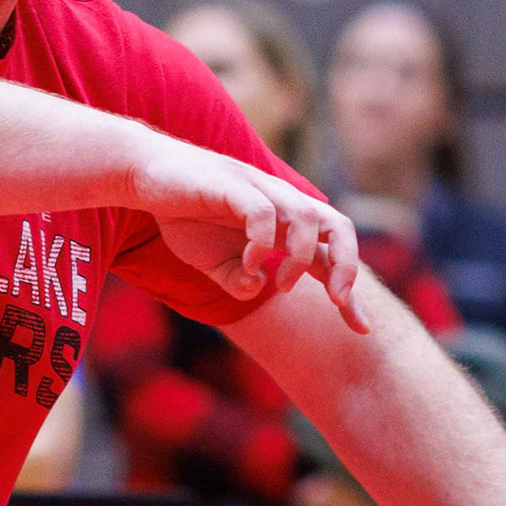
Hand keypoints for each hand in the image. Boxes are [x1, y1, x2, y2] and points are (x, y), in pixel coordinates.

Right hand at [137, 140, 371, 331]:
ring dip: (301, 258)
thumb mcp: (213, 261)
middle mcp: (281, 204)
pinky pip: (264, 212)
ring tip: (281, 286)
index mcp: (283, 225)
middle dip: (347, 266)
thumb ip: (237, 279)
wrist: (145, 175)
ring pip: (307, 217)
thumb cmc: (184, 214)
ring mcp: (260, 190)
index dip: (350, 293)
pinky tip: (248, 263)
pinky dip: (263, 242)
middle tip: (338, 301)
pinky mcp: (234, 183)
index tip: (360, 330)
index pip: (330, 255)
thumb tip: (258, 289)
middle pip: (338, 226)